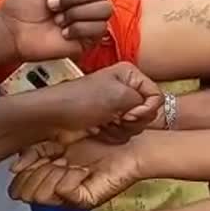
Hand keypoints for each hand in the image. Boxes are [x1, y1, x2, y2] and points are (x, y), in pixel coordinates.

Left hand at [0, 0, 111, 60]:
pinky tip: (63, 33)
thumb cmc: (23, 2)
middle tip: (51, 4)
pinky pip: (100, 28)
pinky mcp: (91, 38)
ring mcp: (92, 19)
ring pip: (104, 9)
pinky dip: (78, 29)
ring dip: (76, 13)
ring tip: (57, 19)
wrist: (14, 30)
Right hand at [8, 136, 142, 207]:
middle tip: (55, 160)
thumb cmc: (101, 136)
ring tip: (69, 164)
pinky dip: (69, 179)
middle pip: (26, 194)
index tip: (33, 158)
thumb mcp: (60, 138)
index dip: (22, 173)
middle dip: (34, 173)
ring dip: (51, 175)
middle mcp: (56, 190)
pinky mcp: (88, 199)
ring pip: (43, 197)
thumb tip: (15, 167)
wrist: (132, 144)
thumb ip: (37, 150)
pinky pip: (66, 194)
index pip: (20, 186)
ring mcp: (71, 197)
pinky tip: (81, 169)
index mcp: (48, 175)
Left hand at [32, 62, 162, 143]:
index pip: (156, 96)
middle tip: (114, 118)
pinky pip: (124, 134)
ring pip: (137, 126)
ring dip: (120, 129)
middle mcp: (127, 89)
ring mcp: (118, 107)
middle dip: (132, 120)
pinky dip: (112, 135)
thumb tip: (149, 112)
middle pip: (148, 113)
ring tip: (103, 123)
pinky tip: (99, 129)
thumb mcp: (118, 95)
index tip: (127, 114)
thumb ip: (144, 101)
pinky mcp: (110, 122)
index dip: (145, 109)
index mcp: (130, 75)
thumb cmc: (81, 101)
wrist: (53, 117)